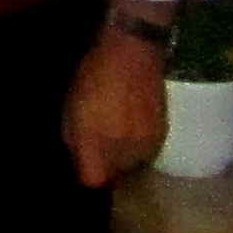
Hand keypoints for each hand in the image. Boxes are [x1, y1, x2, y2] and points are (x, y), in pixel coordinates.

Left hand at [64, 26, 169, 186]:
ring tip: (118, 130)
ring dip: (123, 155)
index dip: (87, 171)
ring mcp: (144, 143)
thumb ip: (74, 139)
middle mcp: (122, 148)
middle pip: (113, 175)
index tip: (84, 160)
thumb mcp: (72, 105)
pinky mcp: (161, 135)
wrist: (134, 53)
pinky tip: (133, 125)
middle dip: (105, 163)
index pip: (93, 179)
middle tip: (100, 139)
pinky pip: (146, 152)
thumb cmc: (95, 76)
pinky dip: (138, 145)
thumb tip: (80, 159)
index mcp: (95, 139)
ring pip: (131, 165)